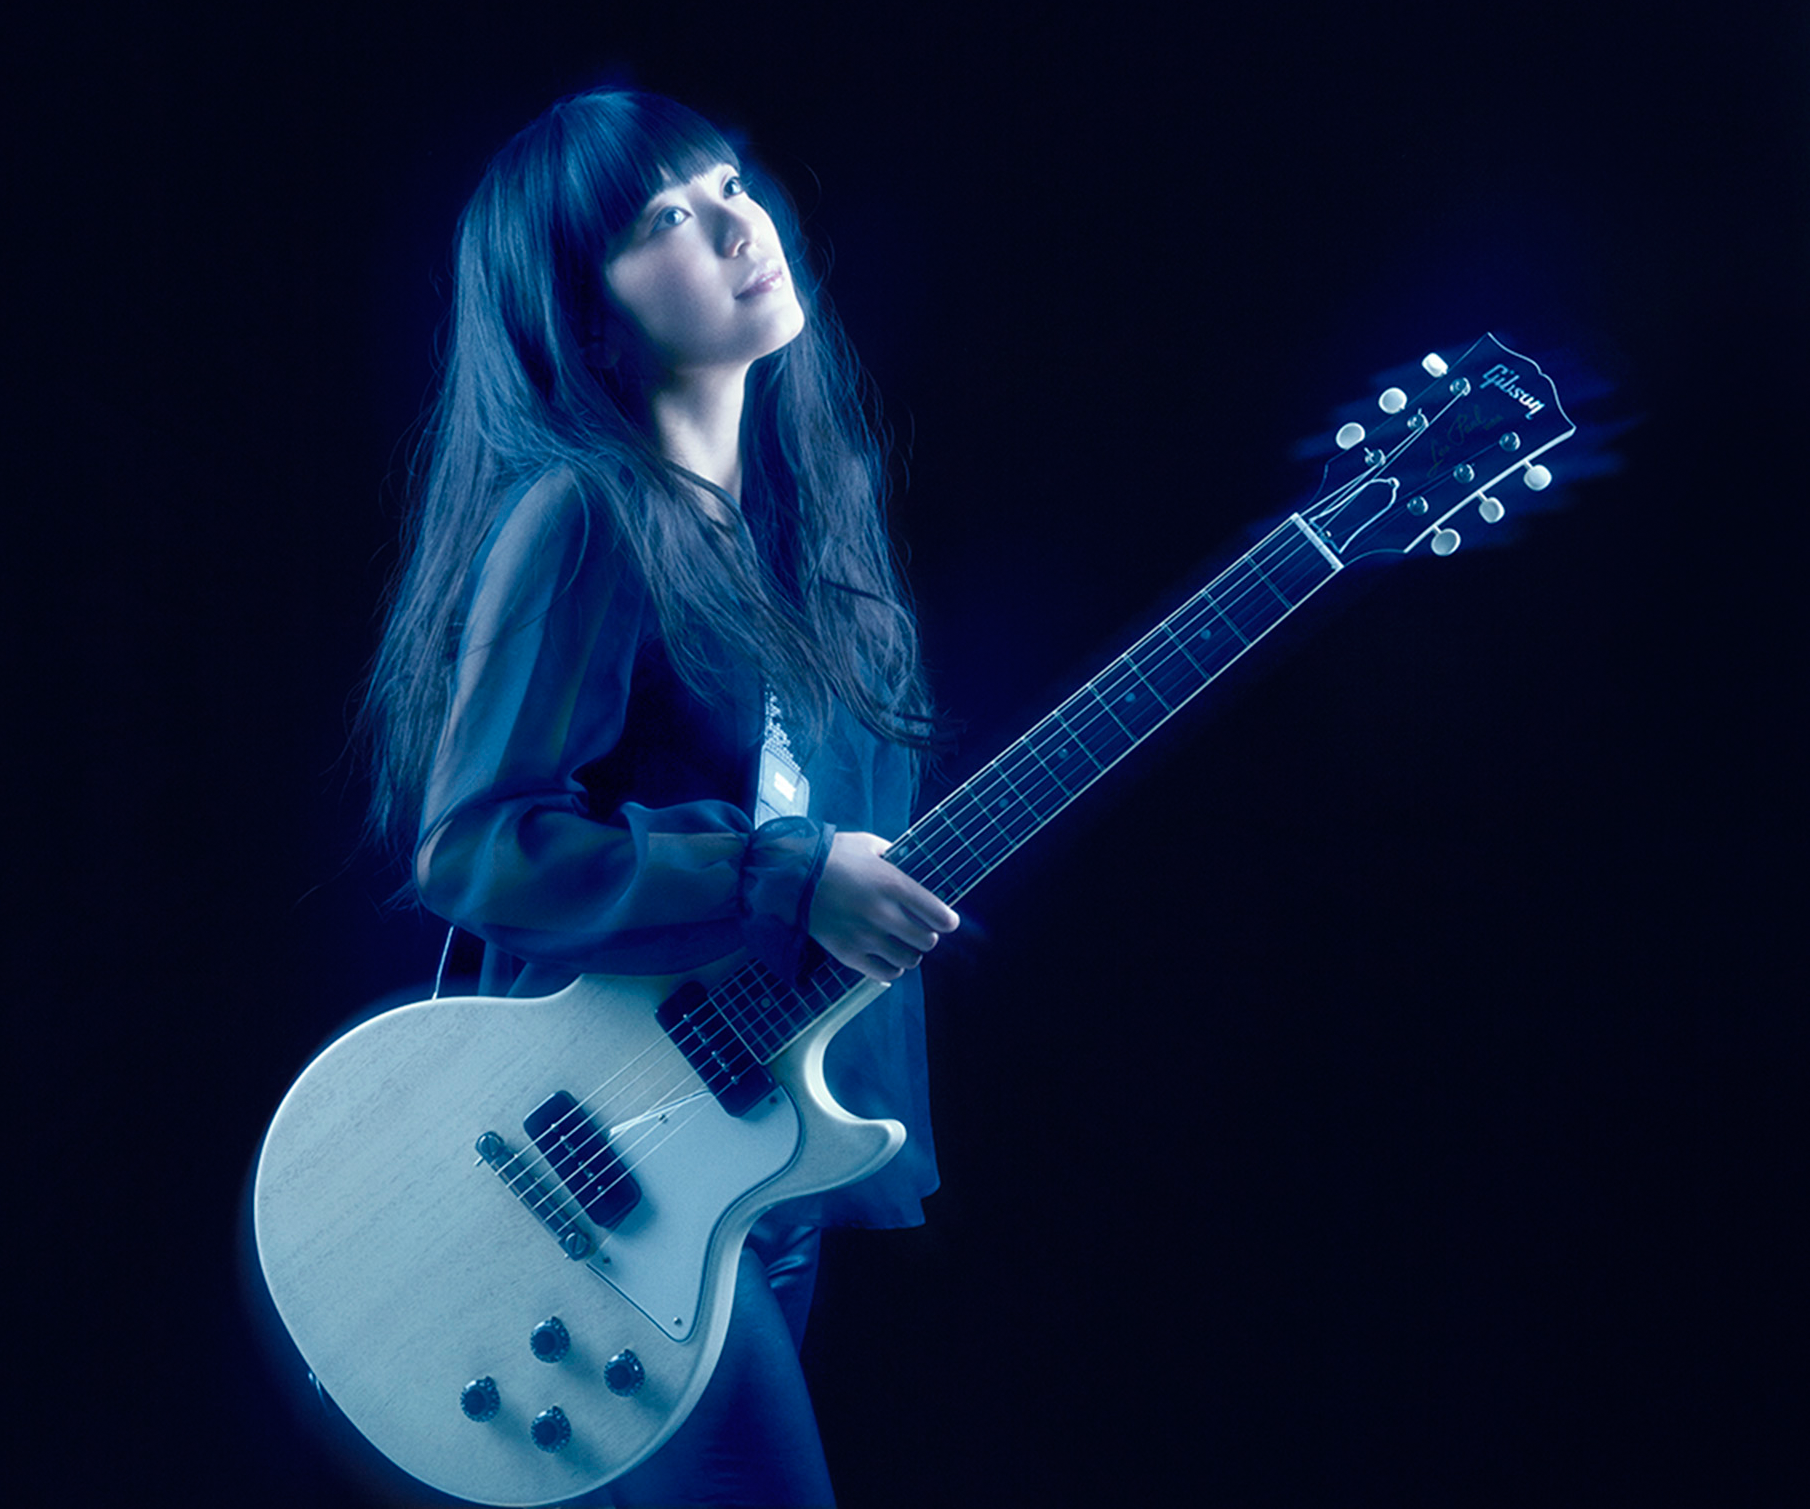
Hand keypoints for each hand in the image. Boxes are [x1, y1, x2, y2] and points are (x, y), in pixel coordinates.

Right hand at [808, 830, 959, 981]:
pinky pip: (884, 974)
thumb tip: (915, 867)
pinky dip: (892, 968)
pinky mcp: (848, 953)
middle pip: (927, 940)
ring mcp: (865, 936)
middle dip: (927, 935)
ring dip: (910, 953)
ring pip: (909, 960)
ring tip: (902, 944)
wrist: (791, 875)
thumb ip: (897, 858)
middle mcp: (883, 913)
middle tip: (919, 930)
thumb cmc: (832, 855)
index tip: (947, 922)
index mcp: (893, 884)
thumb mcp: (870, 845)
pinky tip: (887, 956)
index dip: (948, 921)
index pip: (939, 914)